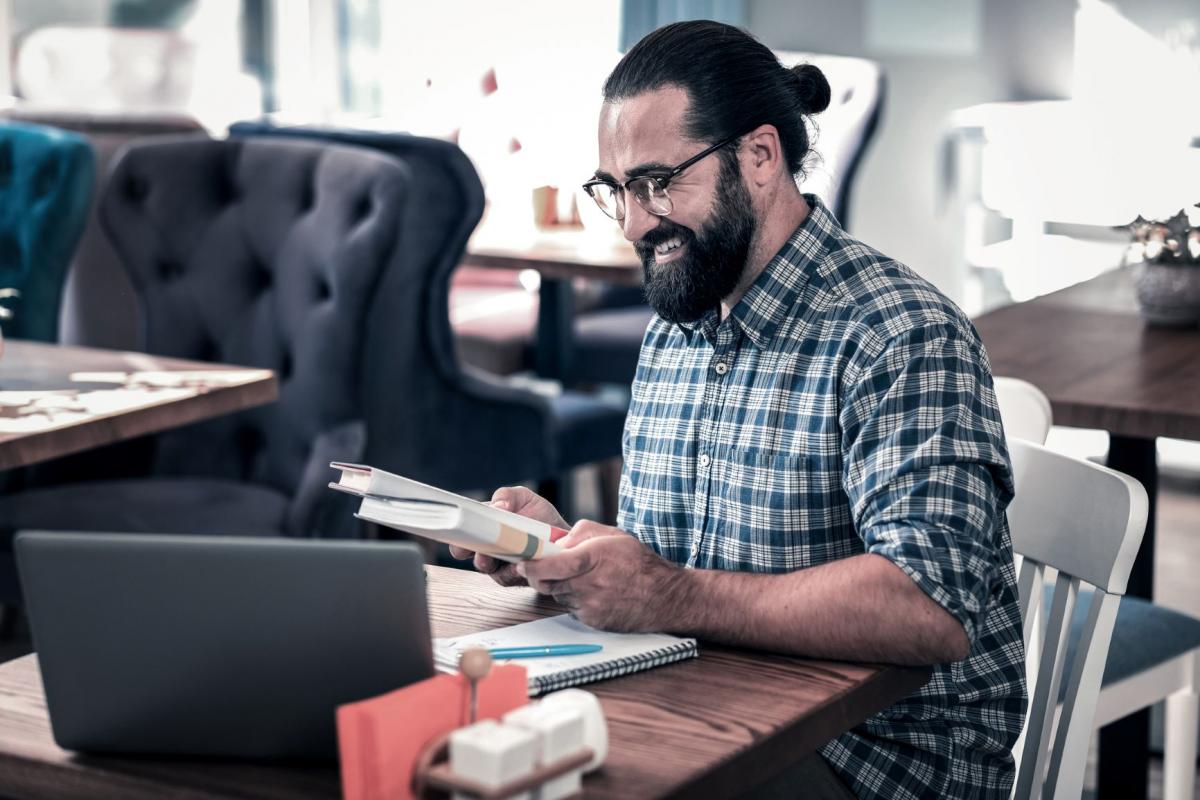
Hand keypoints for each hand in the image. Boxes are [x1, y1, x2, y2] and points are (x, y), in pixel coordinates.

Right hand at [448, 486, 567, 586]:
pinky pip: (509, 578)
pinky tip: (519, 564)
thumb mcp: (524, 498)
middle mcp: (490, 548)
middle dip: (473, 554)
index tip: (459, 539)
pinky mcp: (516, 577)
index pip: (464, 535)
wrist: (566, 536)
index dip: (459, 539)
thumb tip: (497, 506)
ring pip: (489, 570)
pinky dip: (513, 571)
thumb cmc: (540, 516)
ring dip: (494, 563)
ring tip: (501, 556)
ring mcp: (501, 565)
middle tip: (480, 552)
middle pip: (472, 555)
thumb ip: (507, 497)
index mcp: (486, 527)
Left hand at [518, 521, 685, 630]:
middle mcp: (590, 585)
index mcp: (593, 559)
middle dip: (541, 574)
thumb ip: (580, 533)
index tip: (522, 561)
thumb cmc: (639, 563)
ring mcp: (590, 606)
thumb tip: (556, 543)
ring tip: (582, 576)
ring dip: (561, 586)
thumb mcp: (612, 534)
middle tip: (545, 566)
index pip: (550, 565)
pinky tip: (593, 591)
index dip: (531, 565)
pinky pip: (572, 608)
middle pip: (547, 583)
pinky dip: (575, 599)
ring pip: (558, 595)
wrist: (665, 597)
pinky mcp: (593, 621)